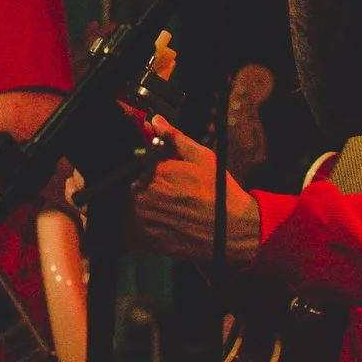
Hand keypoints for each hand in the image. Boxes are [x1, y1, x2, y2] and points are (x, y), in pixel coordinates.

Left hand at [125, 117, 261, 267]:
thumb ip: (174, 138)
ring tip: (174, 214)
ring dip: (147, 209)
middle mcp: (142, 194)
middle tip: (177, 198)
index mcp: (155, 171)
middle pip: (137, 186)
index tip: (173, 178)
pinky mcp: (142, 241)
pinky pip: (129, 233)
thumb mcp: (202, 158)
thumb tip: (155, 120)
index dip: (158, 169)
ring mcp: (140, 219)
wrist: (232, 232)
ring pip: (134, 207)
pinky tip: (164, 229)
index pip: (143, 162)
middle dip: (152, 189)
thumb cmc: (219, 193)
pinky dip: (142, 231)